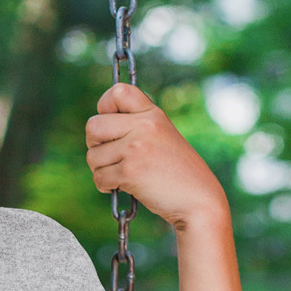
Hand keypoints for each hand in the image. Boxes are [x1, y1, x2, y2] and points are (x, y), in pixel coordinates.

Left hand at [85, 83, 227, 227]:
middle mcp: (144, 125)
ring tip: (123, 174)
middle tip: (111, 156)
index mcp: (152, 113)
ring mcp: (136, 147)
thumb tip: (95, 127)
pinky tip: (122, 186)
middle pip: (93, 125)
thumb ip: (133, 126)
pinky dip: (105, 186)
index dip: (104, 106)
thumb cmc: (175, 171)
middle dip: (95, 145)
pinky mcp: (130, 171)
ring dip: (101, 169)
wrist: (197, 199)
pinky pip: (99, 177)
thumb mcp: (160, 136)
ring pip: (92, 155)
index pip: (117, 92)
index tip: (110, 124)